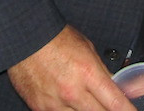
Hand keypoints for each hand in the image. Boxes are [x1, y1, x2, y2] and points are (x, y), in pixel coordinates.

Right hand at [7, 26, 133, 110]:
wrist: (26, 39)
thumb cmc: (57, 39)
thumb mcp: (88, 49)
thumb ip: (103, 72)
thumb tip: (118, 87)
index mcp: (88, 73)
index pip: (115, 103)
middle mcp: (72, 92)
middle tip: (108, 104)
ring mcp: (55, 103)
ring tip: (84, 98)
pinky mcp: (40, 108)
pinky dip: (67, 110)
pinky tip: (68, 101)